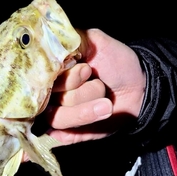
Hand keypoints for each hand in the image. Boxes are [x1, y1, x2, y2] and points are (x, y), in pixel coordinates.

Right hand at [46, 28, 146, 144]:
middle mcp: (48, 94)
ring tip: (106, 102)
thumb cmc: (116, 62)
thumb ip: (69, 39)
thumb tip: (47, 42)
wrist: (139, 88)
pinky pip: (64, 135)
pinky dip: (81, 124)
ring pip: (58, 118)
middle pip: (46, 100)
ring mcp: (57, 115)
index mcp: (49, 72)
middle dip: (77, 91)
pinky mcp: (68, 134)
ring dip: (86, 108)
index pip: (37, 80)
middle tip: (96, 80)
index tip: (86, 70)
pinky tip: (99, 113)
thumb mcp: (94, 40)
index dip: (63, 78)